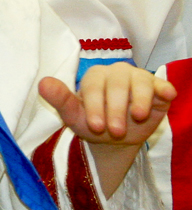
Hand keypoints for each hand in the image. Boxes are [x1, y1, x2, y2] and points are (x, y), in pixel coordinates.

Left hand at [40, 64, 175, 196]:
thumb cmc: (93, 122)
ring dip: (139, 101)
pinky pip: (162, 85)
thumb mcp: (74, 116)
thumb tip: (42, 83)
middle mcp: (116, 72)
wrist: (116, 137)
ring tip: (137, 117)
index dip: (95, 107)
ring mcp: (138, 78)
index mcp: (94, 76)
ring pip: (140, 83)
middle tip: (115, 131)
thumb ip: (59, 99)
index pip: (94, 87)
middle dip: (116, 110)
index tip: (96, 126)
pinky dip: (164, 88)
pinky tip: (166, 95)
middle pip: (117, 86)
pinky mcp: (157, 87)